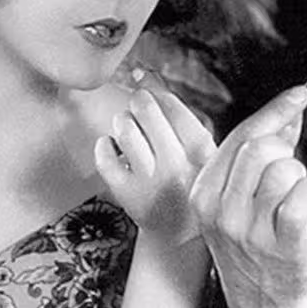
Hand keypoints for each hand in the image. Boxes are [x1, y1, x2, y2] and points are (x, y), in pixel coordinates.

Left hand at [94, 77, 215, 247]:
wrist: (180, 235)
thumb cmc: (188, 180)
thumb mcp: (197, 146)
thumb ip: (174, 108)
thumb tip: (142, 72)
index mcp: (202, 150)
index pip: (170, 102)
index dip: (152, 86)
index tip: (143, 82)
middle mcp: (177, 164)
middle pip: (144, 107)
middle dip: (138, 103)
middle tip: (142, 115)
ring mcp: (150, 180)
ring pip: (123, 126)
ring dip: (124, 124)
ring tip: (133, 137)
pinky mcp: (126, 193)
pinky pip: (104, 152)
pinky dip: (106, 146)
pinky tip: (118, 153)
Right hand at [190, 86, 306, 307]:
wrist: (262, 300)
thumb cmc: (254, 241)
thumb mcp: (242, 197)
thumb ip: (264, 151)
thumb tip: (291, 110)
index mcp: (203, 191)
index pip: (241, 136)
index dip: (275, 111)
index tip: (300, 94)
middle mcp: (219, 209)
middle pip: (259, 148)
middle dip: (284, 149)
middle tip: (289, 168)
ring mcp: (247, 229)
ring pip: (283, 170)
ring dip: (298, 175)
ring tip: (291, 196)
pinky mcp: (279, 244)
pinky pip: (303, 195)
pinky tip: (303, 207)